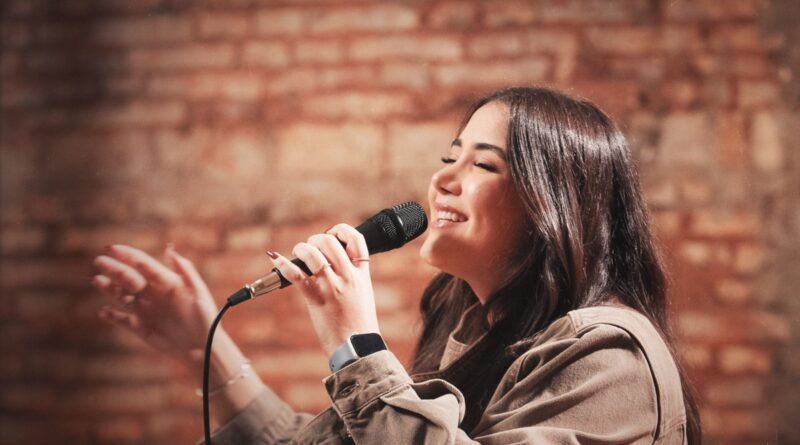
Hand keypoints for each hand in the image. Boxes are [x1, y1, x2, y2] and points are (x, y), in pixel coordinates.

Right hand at [91, 244, 219, 369]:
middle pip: (129, 277)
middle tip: (98, 261)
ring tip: (96, 280)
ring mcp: (145, 310)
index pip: (143, 264)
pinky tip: (104, 311)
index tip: (112, 249)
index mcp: (167, 281)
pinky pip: (122, 319)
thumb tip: (170, 249)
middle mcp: (153, 293)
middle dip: (114, 269)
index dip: (128, 255)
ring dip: (109, 288)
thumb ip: (185, 270)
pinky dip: (112, 316)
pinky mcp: (141, 327)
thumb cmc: (205, 318)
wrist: (203, 349)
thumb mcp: (199, 292)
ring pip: (122, 296)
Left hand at [267, 224, 379, 356]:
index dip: (342, 231)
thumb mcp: (363, 296)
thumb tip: (333, 267)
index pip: (357, 241)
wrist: (358, 348)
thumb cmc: (359, 326)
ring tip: (297, 253)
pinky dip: (284, 265)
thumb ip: (351, 279)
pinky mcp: (318, 299)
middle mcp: (348, 277)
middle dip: (316, 240)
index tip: (332, 234)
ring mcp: (333, 288)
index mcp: (362, 276)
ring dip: (301, 249)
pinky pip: (297, 276)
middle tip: (309, 248)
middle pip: (331, 242)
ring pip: (314, 254)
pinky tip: (276, 258)